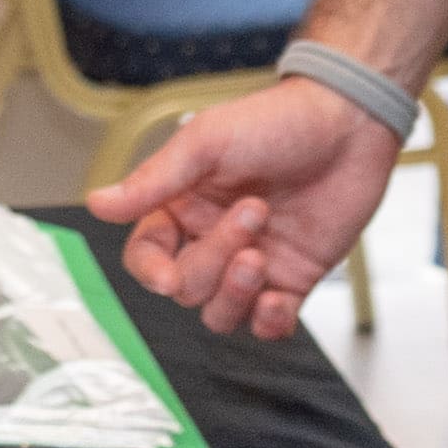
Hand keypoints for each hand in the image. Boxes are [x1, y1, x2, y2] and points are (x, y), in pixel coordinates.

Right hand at [90, 71, 400, 339]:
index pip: (147, 255)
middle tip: (254, 211)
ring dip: (235, 295)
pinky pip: (268, 325)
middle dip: (213, 260)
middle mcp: (211, 239)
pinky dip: (268, 323)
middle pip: (186, 286)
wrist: (350, 123)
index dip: (151, 272)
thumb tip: (97, 204)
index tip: (167, 276)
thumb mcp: (207, 141)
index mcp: (182, 206)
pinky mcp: (293, 280)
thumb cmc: (276, 121)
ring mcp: (253, 264)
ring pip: (219, 314)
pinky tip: (278, 301)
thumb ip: (154, 180)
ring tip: (261, 256)